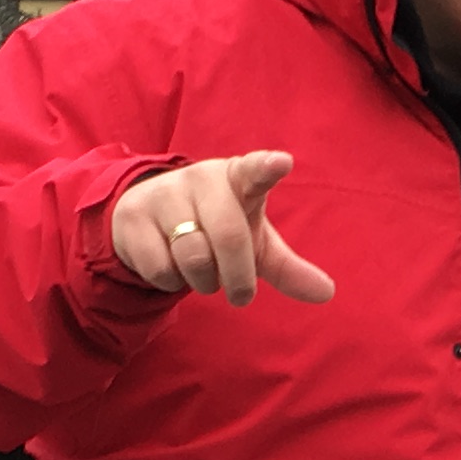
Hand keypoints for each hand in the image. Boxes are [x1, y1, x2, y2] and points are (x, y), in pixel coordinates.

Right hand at [110, 151, 334, 306]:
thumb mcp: (254, 244)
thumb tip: (328, 293)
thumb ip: (288, 268)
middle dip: (238, 278)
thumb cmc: (216, 227)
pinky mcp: (132, 218)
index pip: (255, 170)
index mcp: (239, 179)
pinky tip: (170, 264)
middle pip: (228, 237)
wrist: (148, 217)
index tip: (282, 162)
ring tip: (202, 272)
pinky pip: (161, 269)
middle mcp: (202, 178)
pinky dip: (172, 281)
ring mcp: (164, 194)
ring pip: (193, 258)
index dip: (268, 167)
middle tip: (241, 297)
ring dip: (204, 282)